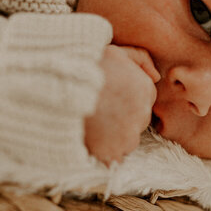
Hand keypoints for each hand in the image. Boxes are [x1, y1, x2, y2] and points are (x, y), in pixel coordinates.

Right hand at [84, 45, 159, 164]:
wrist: (54, 89)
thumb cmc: (83, 66)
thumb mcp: (114, 51)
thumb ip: (140, 58)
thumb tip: (156, 75)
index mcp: (145, 89)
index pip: (144, 99)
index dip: (125, 98)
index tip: (108, 97)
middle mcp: (142, 114)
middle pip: (137, 121)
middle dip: (121, 118)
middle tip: (97, 110)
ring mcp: (127, 136)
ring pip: (126, 141)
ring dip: (113, 137)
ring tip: (91, 125)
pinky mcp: (111, 153)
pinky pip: (113, 159)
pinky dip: (103, 153)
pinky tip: (89, 139)